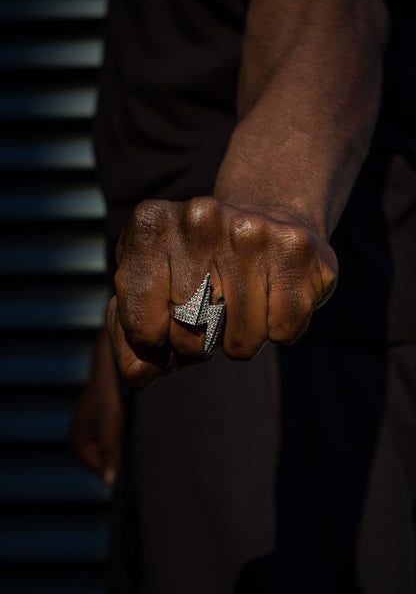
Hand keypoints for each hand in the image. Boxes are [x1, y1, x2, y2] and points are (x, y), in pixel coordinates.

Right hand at [69, 328, 123, 485]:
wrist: (108, 374)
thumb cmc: (108, 399)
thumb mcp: (111, 428)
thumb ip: (109, 454)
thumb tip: (109, 483)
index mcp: (76, 445)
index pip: (99, 470)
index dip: (116, 466)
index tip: (128, 452)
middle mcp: (76, 442)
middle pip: (103, 462)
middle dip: (116, 453)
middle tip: (122, 433)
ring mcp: (83, 435)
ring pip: (107, 451)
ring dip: (117, 444)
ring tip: (120, 427)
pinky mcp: (92, 428)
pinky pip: (107, 441)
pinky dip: (116, 436)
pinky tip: (119, 423)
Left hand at [107, 196, 337, 388]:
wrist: (267, 219)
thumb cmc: (197, 270)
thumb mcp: (150, 294)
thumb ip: (132, 342)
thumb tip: (140, 375)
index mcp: (151, 225)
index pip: (142, 329)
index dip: (155, 341)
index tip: (165, 318)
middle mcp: (200, 218)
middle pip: (191, 337)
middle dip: (198, 343)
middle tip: (209, 309)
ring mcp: (253, 231)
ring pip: (241, 342)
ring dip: (240, 338)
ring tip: (241, 299)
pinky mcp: (299, 250)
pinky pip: (283, 333)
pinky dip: (278, 330)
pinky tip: (272, 294)